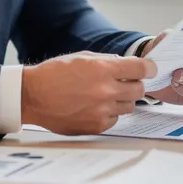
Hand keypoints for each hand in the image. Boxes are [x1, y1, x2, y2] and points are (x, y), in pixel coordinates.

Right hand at [20, 51, 155, 134]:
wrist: (33, 96)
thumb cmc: (54, 74)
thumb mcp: (81, 58)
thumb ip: (106, 61)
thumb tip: (125, 65)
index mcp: (103, 69)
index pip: (140, 69)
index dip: (148, 68)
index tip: (149, 70)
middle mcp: (105, 90)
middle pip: (139, 89)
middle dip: (134, 84)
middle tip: (124, 83)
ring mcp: (102, 110)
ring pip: (129, 106)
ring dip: (122, 100)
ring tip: (104, 96)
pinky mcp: (96, 126)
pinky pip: (115, 120)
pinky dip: (110, 114)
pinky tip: (95, 108)